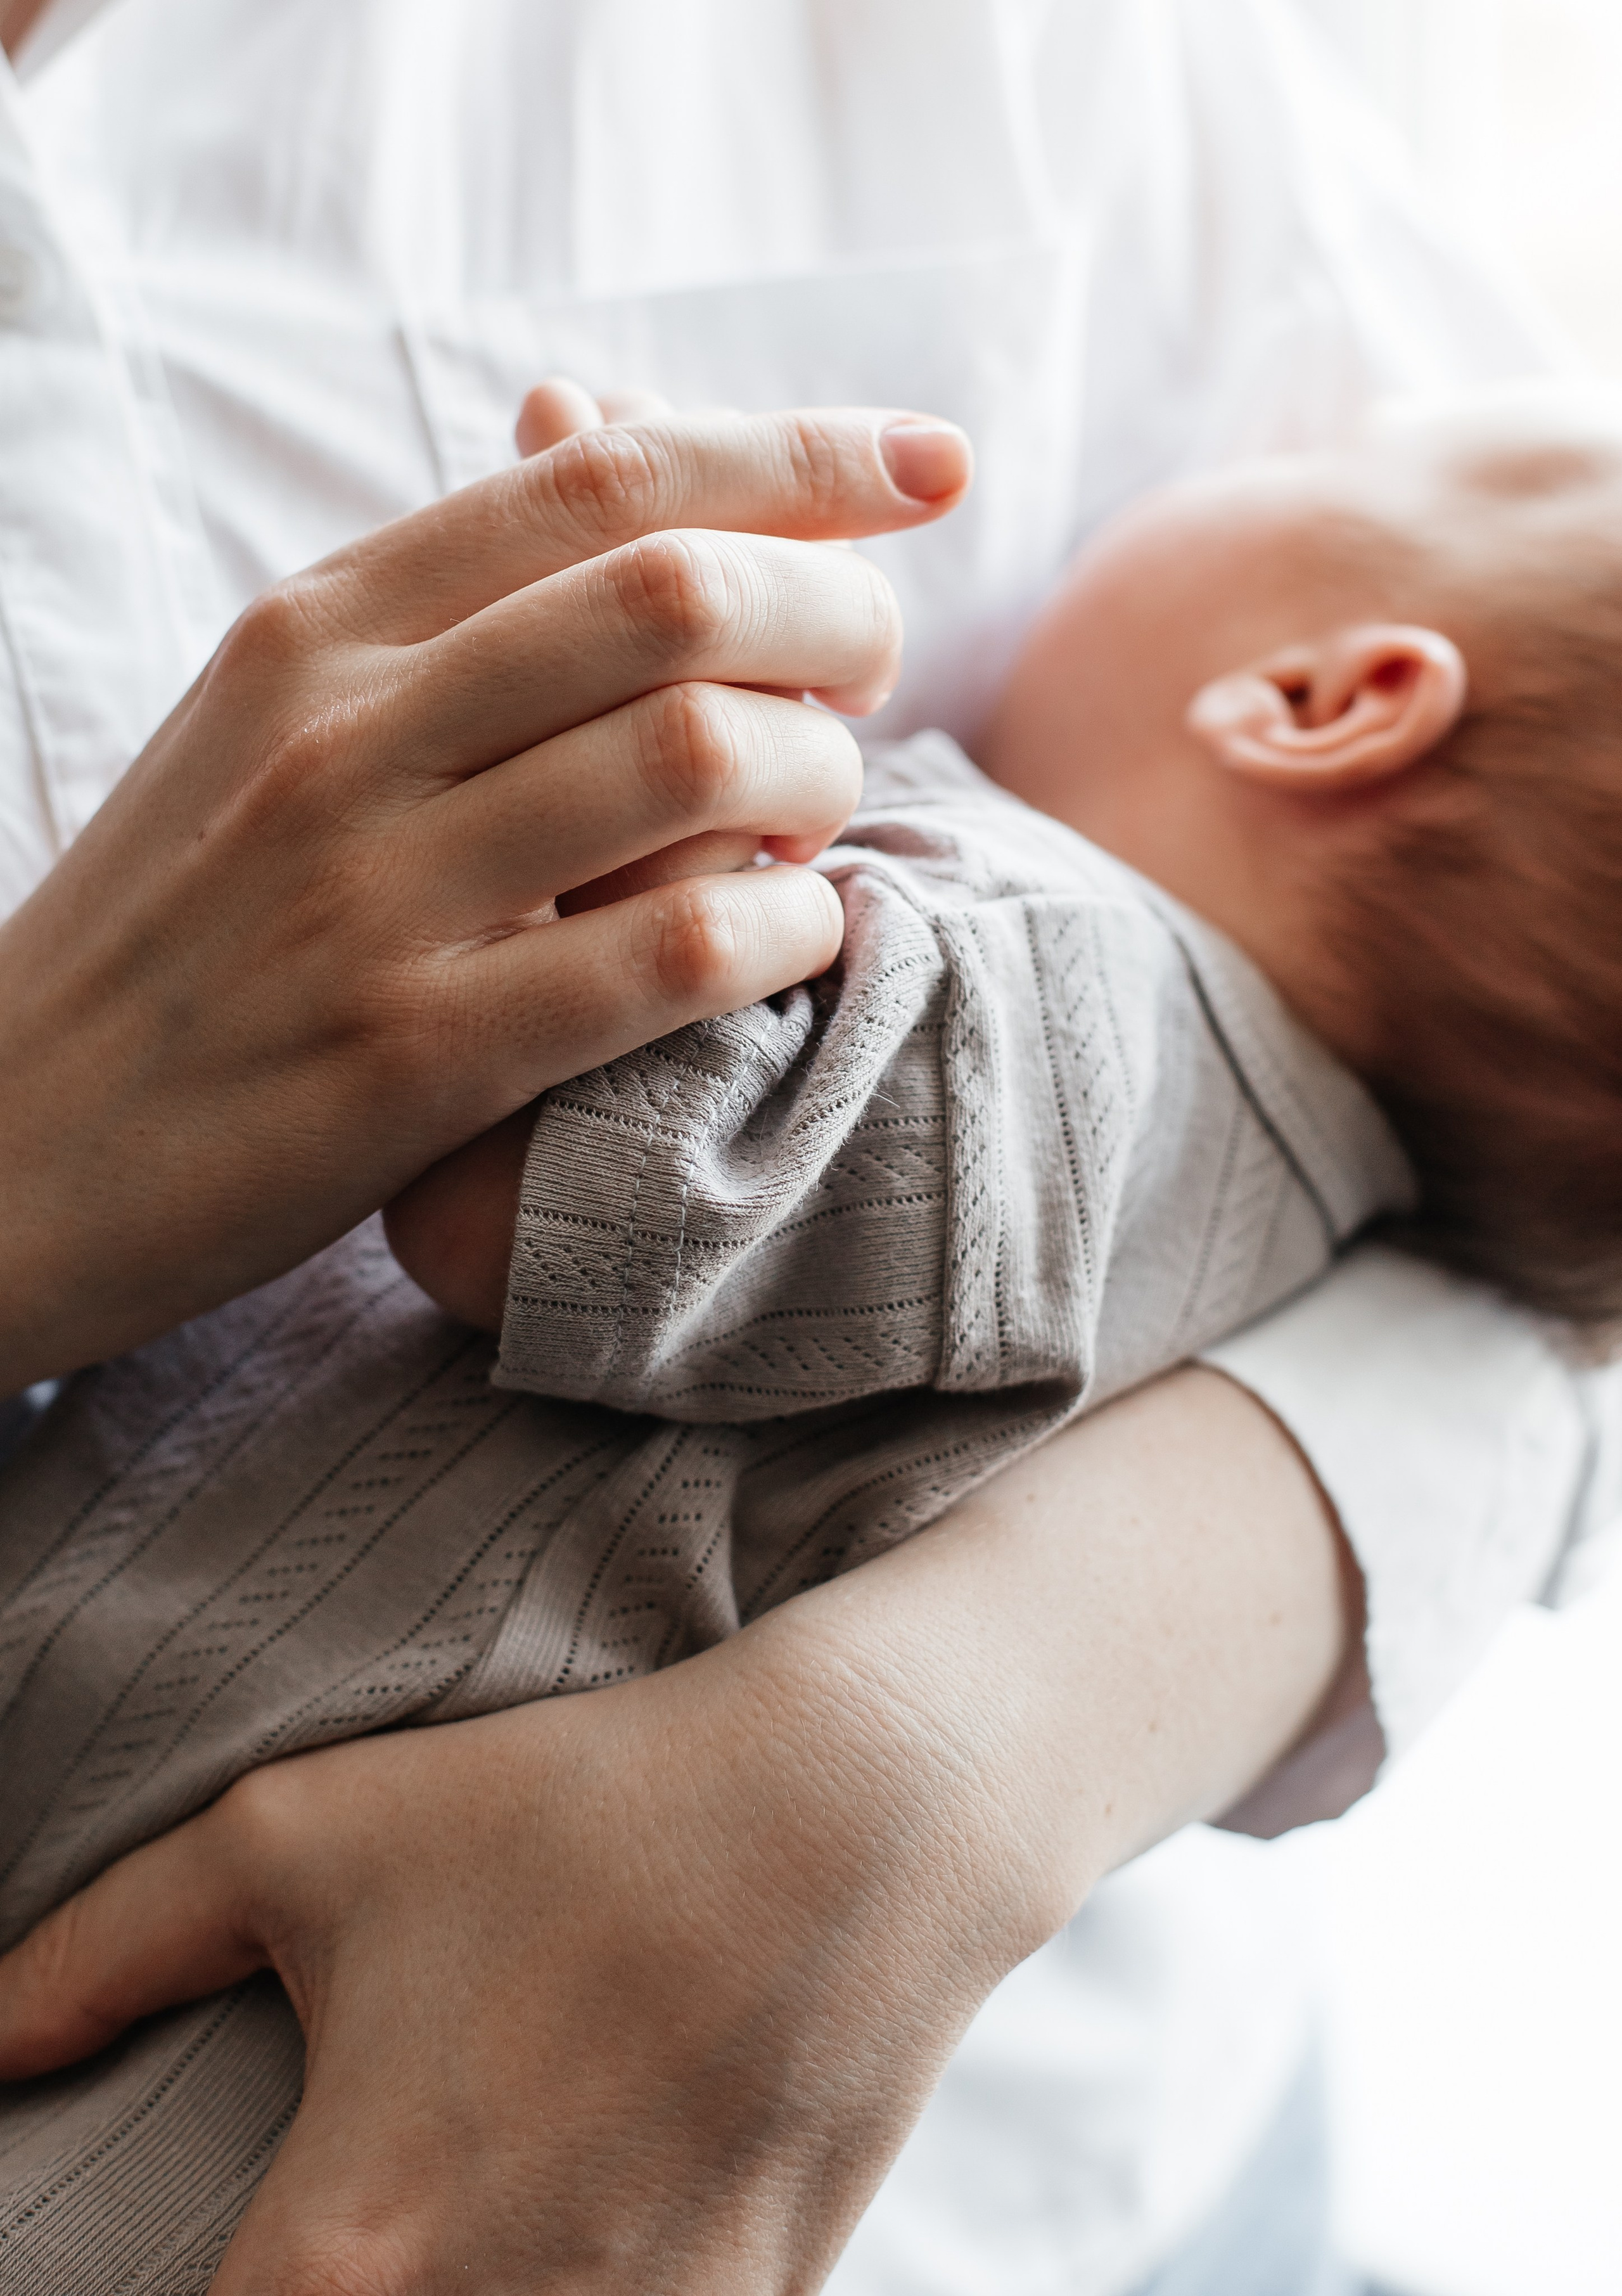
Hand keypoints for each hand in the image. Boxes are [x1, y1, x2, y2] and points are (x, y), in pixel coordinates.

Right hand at [0, 406, 971, 1386]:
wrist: (3, 1147)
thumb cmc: (179, 934)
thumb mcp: (264, 725)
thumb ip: (438, 607)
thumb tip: (608, 440)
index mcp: (315, 626)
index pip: (602, 473)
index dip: (801, 450)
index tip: (930, 464)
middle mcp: (341, 731)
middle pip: (676, 591)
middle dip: (839, 612)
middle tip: (873, 671)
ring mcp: (370, 894)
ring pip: (696, 757)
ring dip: (820, 776)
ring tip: (812, 818)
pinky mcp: (409, 1059)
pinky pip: (669, 951)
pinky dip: (779, 928)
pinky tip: (787, 934)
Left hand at [0, 1369, 1358, 2294]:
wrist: (851, 1810)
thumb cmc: (569, 1808)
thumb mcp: (302, 1836)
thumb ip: (100, 1952)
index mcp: (340, 2256)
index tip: (247, 2243)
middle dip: (341, 2281)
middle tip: (379, 2186)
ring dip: (472, 2280)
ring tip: (489, 2171)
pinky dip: (594, 2278)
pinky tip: (601, 2185)